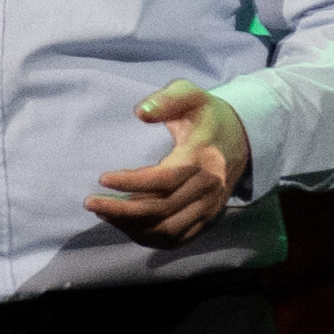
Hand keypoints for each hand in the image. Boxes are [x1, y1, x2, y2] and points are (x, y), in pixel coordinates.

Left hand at [91, 77, 252, 238]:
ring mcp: (209, 207)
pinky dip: (148, 237)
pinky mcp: (206, 219)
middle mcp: (208, 188)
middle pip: (162, 211)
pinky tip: (124, 224)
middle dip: (122, 210)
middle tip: (90, 201)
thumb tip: (140, 112)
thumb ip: (167, 99)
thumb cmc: (206, 115)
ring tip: (104, 212)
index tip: (103, 178)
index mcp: (202, 158)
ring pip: (167, 230)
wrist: (242, 138)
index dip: (131, 183)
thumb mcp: (191, 94)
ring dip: (131, 227)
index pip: (164, 180)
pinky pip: (176, 239)